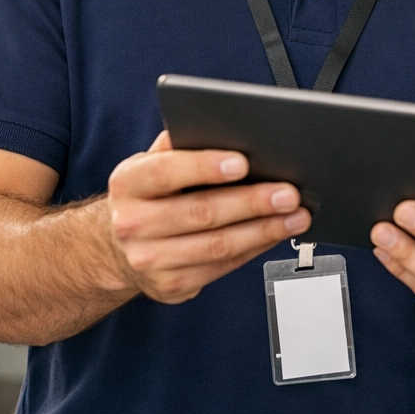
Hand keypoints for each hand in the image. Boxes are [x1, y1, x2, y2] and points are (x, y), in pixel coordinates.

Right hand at [106, 131, 310, 303]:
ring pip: (217, 246)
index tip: (243, 162)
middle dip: (252, 202)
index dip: (205, 166)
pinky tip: (275, 235)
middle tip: (288, 193)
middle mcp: (133, 224)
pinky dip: (255, 249)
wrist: (119, 248)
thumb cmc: (148, 196)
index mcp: (129, 183)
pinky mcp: (172, 285)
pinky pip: (223, 267)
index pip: (166, 172)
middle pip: (201, 213)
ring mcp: (151, 259)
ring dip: (264, 231)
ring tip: (295, 217)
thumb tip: (226, 127)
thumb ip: (181, 143)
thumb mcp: (152, 162)